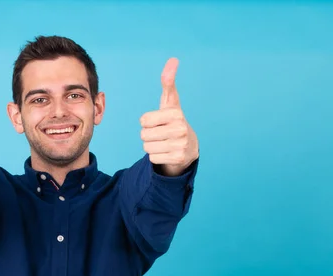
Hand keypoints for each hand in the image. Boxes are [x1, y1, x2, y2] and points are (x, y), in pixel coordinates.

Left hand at [139, 58, 198, 175]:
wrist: (189, 147)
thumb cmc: (174, 121)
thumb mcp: (171, 102)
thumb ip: (168, 82)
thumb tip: (173, 60)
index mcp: (176, 113)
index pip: (143, 120)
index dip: (147, 122)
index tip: (158, 121)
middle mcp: (180, 128)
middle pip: (144, 135)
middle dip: (148, 135)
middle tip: (160, 134)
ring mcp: (180, 145)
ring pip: (147, 148)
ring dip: (151, 146)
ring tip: (163, 142)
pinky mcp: (178, 158)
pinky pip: (152, 158)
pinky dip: (156, 156)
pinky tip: (166, 152)